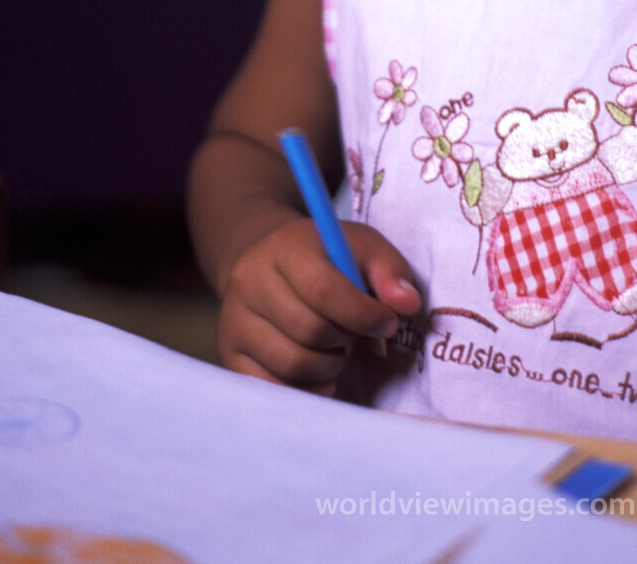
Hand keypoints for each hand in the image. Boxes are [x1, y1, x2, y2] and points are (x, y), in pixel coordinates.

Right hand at [216, 216, 422, 393]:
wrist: (263, 259)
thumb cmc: (323, 256)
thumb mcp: (360, 245)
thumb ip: (389, 269)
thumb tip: (407, 304)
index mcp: (285, 246)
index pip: (323, 290)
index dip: (364, 315)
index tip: (387, 322)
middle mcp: (250, 281)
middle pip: (309, 331)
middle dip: (347, 340)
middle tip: (358, 335)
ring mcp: (234, 319)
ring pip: (291, 364)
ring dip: (330, 367)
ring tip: (338, 350)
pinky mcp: (229, 352)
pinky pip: (271, 388)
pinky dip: (306, 389)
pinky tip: (321, 372)